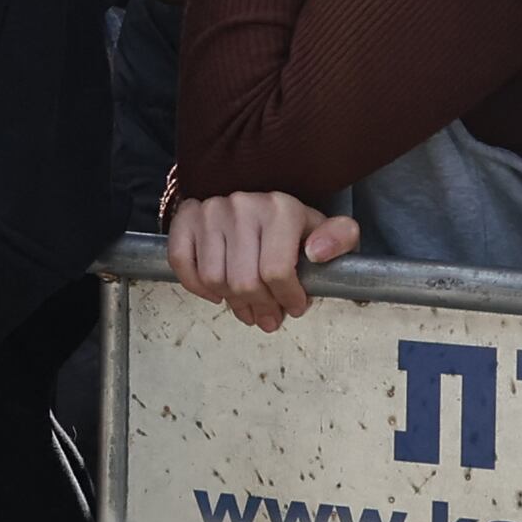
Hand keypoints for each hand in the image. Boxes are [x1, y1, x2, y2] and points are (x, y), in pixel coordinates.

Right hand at [166, 186, 356, 332]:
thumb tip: (317, 252)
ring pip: (214, 279)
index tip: (295, 306)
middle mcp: (242, 205)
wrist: (258, 203)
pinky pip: (182, 263)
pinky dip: (196, 287)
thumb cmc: (294, 227)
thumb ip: (340, 238)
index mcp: (281, 209)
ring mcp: (210, 211)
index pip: (276, 271)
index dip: (287, 299)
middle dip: (261, 308)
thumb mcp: (327, 230)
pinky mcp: (186, 218)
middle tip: (270, 318)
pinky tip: (216, 294)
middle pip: (244, 282)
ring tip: (248, 307)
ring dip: (232, 303)